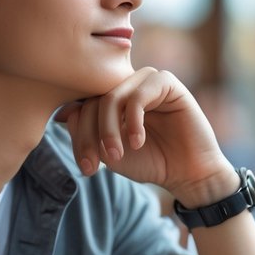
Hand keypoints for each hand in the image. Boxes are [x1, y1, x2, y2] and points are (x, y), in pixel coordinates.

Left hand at [54, 67, 236, 206]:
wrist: (187, 173)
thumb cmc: (150, 162)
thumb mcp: (109, 153)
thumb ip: (87, 133)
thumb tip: (67, 113)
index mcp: (111, 98)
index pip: (82, 106)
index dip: (79, 136)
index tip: (86, 167)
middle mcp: (127, 85)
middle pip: (93, 100)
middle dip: (90, 135)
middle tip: (94, 164)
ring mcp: (146, 81)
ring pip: (112, 97)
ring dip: (108, 130)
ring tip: (116, 155)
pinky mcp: (167, 83)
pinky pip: (139, 95)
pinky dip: (133, 121)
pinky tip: (138, 142)